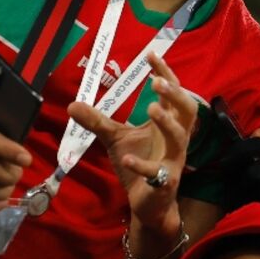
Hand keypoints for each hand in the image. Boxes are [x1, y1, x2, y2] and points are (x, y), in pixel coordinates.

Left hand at [67, 53, 195, 240]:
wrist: (149, 203)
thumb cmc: (139, 164)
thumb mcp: (116, 138)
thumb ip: (98, 121)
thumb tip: (72, 104)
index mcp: (167, 124)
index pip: (173, 94)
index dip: (166, 74)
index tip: (151, 55)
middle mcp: (175, 139)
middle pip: (188, 110)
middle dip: (175, 94)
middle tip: (157, 82)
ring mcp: (173, 160)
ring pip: (180, 138)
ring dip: (168, 123)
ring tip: (151, 107)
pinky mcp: (164, 182)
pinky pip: (156, 173)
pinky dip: (140, 166)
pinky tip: (124, 159)